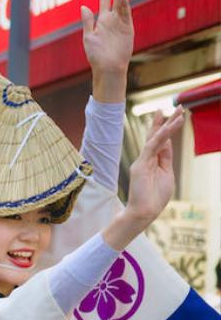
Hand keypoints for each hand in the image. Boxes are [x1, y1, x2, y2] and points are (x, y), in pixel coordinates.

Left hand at [81, 0, 131, 100]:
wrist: (107, 67)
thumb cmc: (96, 55)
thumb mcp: (88, 37)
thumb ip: (87, 21)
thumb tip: (84, 6)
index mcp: (101, 20)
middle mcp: (112, 18)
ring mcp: (121, 22)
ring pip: (123, 1)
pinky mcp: (127, 28)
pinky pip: (126, 13)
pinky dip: (124, 4)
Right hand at [124, 109, 184, 224]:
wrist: (143, 212)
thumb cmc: (155, 198)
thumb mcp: (166, 174)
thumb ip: (166, 158)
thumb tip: (167, 142)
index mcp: (153, 162)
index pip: (162, 142)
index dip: (169, 129)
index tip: (176, 117)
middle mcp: (146, 159)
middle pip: (157, 136)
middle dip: (167, 121)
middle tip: (178, 107)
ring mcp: (142, 161)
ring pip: (156, 139)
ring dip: (168, 125)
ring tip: (179, 113)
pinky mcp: (140, 165)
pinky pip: (152, 146)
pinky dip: (162, 136)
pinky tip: (169, 127)